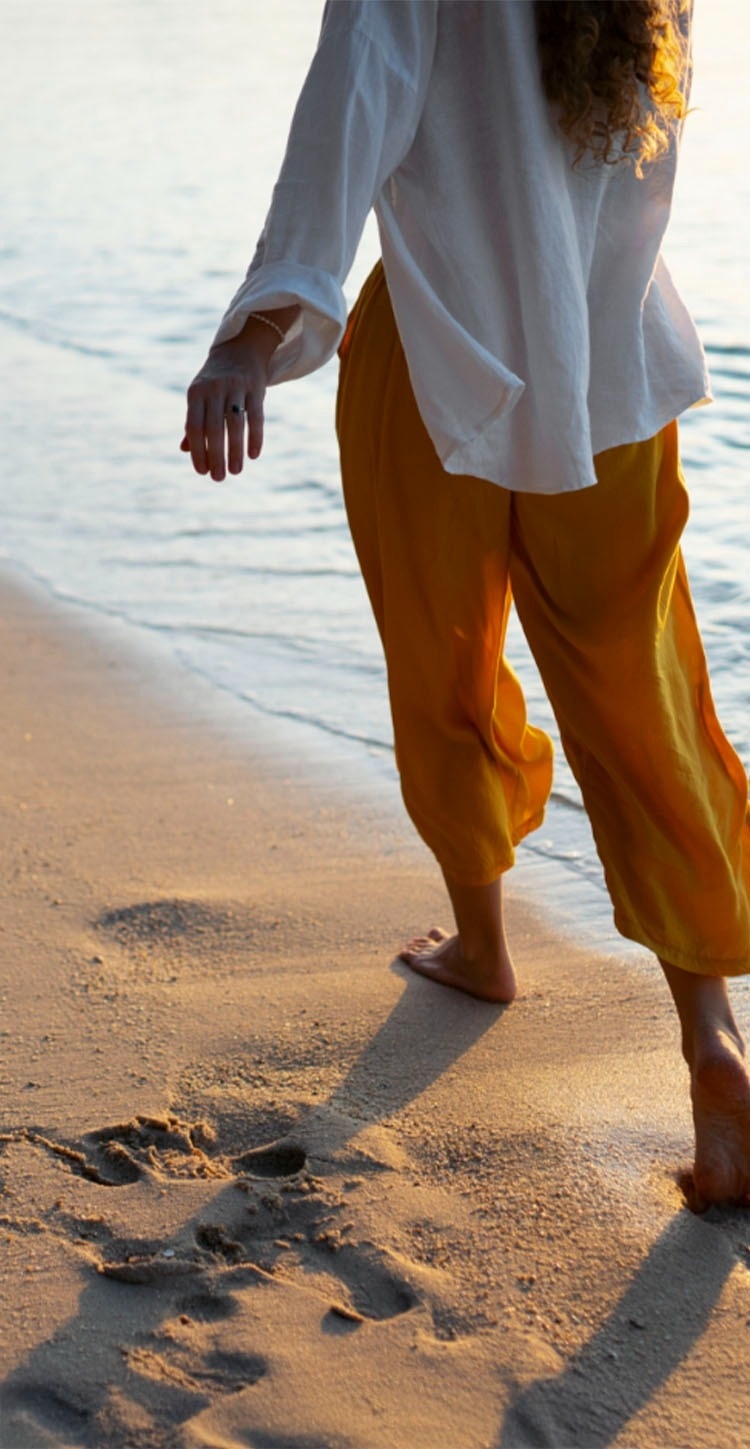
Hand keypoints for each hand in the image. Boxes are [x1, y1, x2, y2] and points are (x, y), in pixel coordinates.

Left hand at [180, 322, 273, 481]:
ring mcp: (236, 386)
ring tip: (236, 471)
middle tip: (219, 478)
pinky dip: (255, 437)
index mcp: (195, 393)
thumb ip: (194, 422)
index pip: (194, 427)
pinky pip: (256, 416)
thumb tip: (185, 450)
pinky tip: (253, 455)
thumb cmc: (215, 382)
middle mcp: (214, 389)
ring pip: (235, 424)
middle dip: (216, 456)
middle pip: (214, 429)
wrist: (240, 349)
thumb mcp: (200, 397)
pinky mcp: (255, 387)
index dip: (197, 451)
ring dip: (235, 451)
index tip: (202, 472)